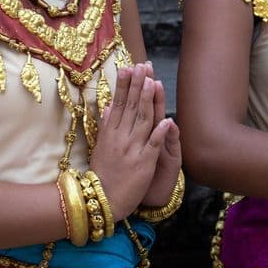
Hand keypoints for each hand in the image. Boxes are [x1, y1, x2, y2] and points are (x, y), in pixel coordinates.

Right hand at [89, 64, 174, 220]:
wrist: (102, 202)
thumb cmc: (102, 175)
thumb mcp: (100, 148)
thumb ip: (106, 126)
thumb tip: (108, 106)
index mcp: (110, 134)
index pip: (118, 103)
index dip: (123, 85)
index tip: (128, 67)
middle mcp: (120, 138)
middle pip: (130, 107)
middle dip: (137, 85)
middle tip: (142, 66)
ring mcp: (132, 150)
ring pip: (142, 121)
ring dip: (148, 101)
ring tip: (153, 82)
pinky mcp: (143, 164)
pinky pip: (153, 145)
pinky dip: (160, 133)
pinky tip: (168, 119)